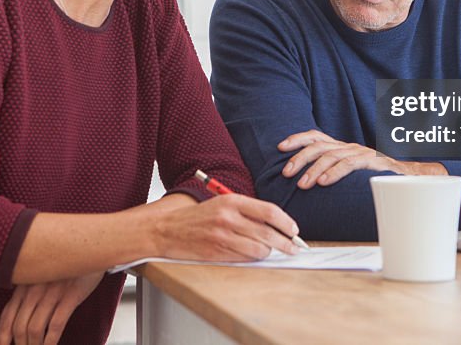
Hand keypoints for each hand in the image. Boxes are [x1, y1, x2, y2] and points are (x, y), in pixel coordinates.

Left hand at [0, 271, 103, 344]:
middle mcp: (34, 288)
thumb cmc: (65, 264)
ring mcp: (52, 292)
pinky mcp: (70, 295)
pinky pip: (55, 325)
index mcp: (24, 282)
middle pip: (19, 326)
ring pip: (34, 329)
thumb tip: (18, 317)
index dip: (2, 337)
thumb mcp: (42, 273)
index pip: (7, 316)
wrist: (92, 246)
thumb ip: (27, 291)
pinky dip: (50, 342)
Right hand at [153, 193, 300, 260]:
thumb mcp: (222, 203)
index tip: (294, 230)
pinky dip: (253, 258)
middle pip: (268, 233)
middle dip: (286, 243)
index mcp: (232, 201)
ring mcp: (222, 236)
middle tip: (294, 248)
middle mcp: (228, 217)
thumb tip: (275, 224)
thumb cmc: (196, 217)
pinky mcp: (216, 253)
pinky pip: (245, 259)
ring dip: (268, 252)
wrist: (166, 230)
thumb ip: (247, 211)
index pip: (269, 211)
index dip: (286, 223)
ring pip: (259, 249)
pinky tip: (252, 255)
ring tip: (268, 251)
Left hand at [278, 130, 445, 187]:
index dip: (296, 139)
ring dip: (313, 169)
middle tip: (287, 173)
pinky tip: (323, 183)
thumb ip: (330, 173)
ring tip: (302, 184)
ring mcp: (360, 152)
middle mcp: (348, 146)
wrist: (409, 179)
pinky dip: (334, 172)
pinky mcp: (372, 162)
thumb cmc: (374, 179)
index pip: (315, 136)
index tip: (279, 147)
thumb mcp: (348, 174)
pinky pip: (349, 164)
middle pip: (318, 145)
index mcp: (341, 147)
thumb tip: (303, 182)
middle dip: (299, 157)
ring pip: (331, 155)